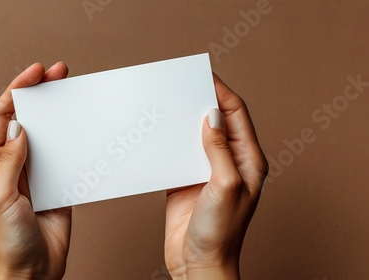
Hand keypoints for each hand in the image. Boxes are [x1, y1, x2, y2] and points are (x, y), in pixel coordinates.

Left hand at [0, 62, 71, 279]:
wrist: (32, 272)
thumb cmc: (6, 243)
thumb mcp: (1, 198)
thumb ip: (10, 161)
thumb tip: (20, 128)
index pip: (2, 119)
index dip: (16, 92)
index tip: (34, 74)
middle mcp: (11, 166)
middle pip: (26, 120)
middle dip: (39, 95)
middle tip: (57, 73)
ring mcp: (34, 174)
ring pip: (46, 136)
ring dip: (58, 116)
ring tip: (72, 94)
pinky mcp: (55, 185)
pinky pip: (64, 157)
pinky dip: (73, 141)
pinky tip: (81, 129)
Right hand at [164, 74, 268, 278]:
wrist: (198, 262)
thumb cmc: (220, 232)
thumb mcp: (224, 186)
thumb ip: (218, 150)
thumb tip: (211, 117)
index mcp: (247, 160)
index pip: (236, 115)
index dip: (222, 92)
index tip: (205, 76)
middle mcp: (228, 162)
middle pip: (216, 120)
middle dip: (201, 100)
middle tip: (182, 85)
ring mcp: (206, 170)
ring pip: (196, 134)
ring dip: (183, 119)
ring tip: (168, 104)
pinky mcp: (185, 180)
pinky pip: (178, 152)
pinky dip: (170, 140)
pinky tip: (159, 133)